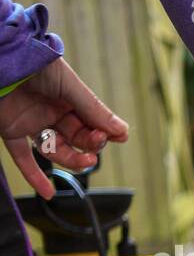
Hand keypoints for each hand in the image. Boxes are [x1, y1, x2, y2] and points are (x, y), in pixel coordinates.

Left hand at [0, 58, 128, 198]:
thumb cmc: (31, 62)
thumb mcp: (67, 84)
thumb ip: (92, 109)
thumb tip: (121, 131)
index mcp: (67, 97)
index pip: (92, 121)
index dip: (105, 131)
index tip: (117, 137)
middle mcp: (51, 110)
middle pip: (77, 138)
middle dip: (89, 145)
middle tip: (95, 144)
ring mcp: (31, 122)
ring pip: (57, 150)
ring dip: (72, 160)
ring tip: (84, 162)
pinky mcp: (9, 130)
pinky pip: (23, 157)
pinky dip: (34, 176)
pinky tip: (49, 193)